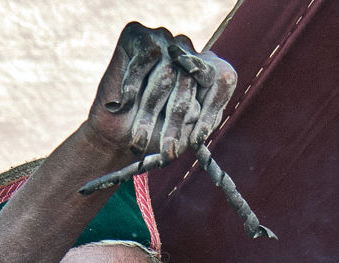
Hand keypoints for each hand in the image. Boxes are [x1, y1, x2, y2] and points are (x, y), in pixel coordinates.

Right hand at [88, 22, 236, 162]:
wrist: (115, 137)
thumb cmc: (154, 135)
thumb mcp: (183, 135)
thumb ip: (199, 121)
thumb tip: (197, 109)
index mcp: (207, 72)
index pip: (223, 81)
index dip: (212, 110)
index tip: (197, 140)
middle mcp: (189, 52)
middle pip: (192, 81)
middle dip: (176, 122)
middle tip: (167, 151)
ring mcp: (164, 40)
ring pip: (167, 72)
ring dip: (150, 110)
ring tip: (138, 138)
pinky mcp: (138, 35)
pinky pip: (146, 56)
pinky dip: (134, 85)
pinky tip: (124, 104)